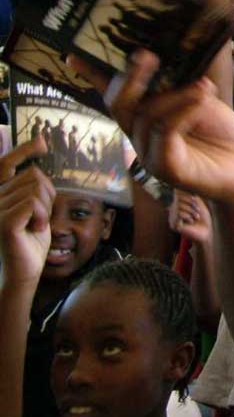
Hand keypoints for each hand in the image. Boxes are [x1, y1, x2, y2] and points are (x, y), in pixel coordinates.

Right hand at [0, 138, 54, 286]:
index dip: (23, 150)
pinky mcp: (2, 222)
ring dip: (45, 209)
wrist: (20, 275)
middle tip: (38, 218)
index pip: (5, 164)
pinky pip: (32, 203)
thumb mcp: (33, 212)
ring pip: (36, 190)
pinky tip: (34, 230)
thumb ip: (32, 191)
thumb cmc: (28, 243)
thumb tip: (37, 163)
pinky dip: (41, 216)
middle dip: (47, 195)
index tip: (41, 142)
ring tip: (34, 226)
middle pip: (34, 176)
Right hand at [69, 51, 233, 205]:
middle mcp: (140, 137)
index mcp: (144, 118)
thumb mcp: (201, 99)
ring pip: (147, 116)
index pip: (114, 96)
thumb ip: (180, 85)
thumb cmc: (221, 134)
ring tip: (204, 87)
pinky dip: (183, 111)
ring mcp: (150, 155)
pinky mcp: (166, 169)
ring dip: (177, 95)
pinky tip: (202, 99)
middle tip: (147, 55)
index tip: (72, 55)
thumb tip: (166, 55)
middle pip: (119, 105)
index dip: (93, 76)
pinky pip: (165, 132)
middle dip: (130, 77)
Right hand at [168, 190, 211, 245]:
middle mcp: (173, 211)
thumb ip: (191, 193)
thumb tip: (185, 181)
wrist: (207, 232)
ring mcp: (173, 219)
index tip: (196, 199)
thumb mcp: (198, 203)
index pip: (178, 194)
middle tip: (198, 211)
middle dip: (191, 203)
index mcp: (178, 205)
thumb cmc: (204, 218)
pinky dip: (187, 216)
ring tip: (196, 217)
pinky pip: (178, 214)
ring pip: (178, 206)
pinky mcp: (174, 225)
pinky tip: (191, 222)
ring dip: (191, 210)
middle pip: (178, 199)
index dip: (187, 194)